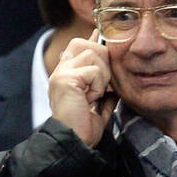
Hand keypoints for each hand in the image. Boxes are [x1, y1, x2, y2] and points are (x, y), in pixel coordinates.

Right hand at [48, 30, 116, 146]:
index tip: (99, 33)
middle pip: (86, 43)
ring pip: (93, 53)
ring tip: (95, 96)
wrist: (74, 143)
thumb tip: (115, 84)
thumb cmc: (83, 130)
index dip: (93, 39)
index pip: (79, 46)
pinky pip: (94, 71)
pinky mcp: (65, 79)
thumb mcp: (98, 107)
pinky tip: (90, 100)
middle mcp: (61, 71)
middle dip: (103, 61)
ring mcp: (61, 73)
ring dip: (102, 76)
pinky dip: (98, 86)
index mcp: (66, 76)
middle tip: (102, 87)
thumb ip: (104, 92)